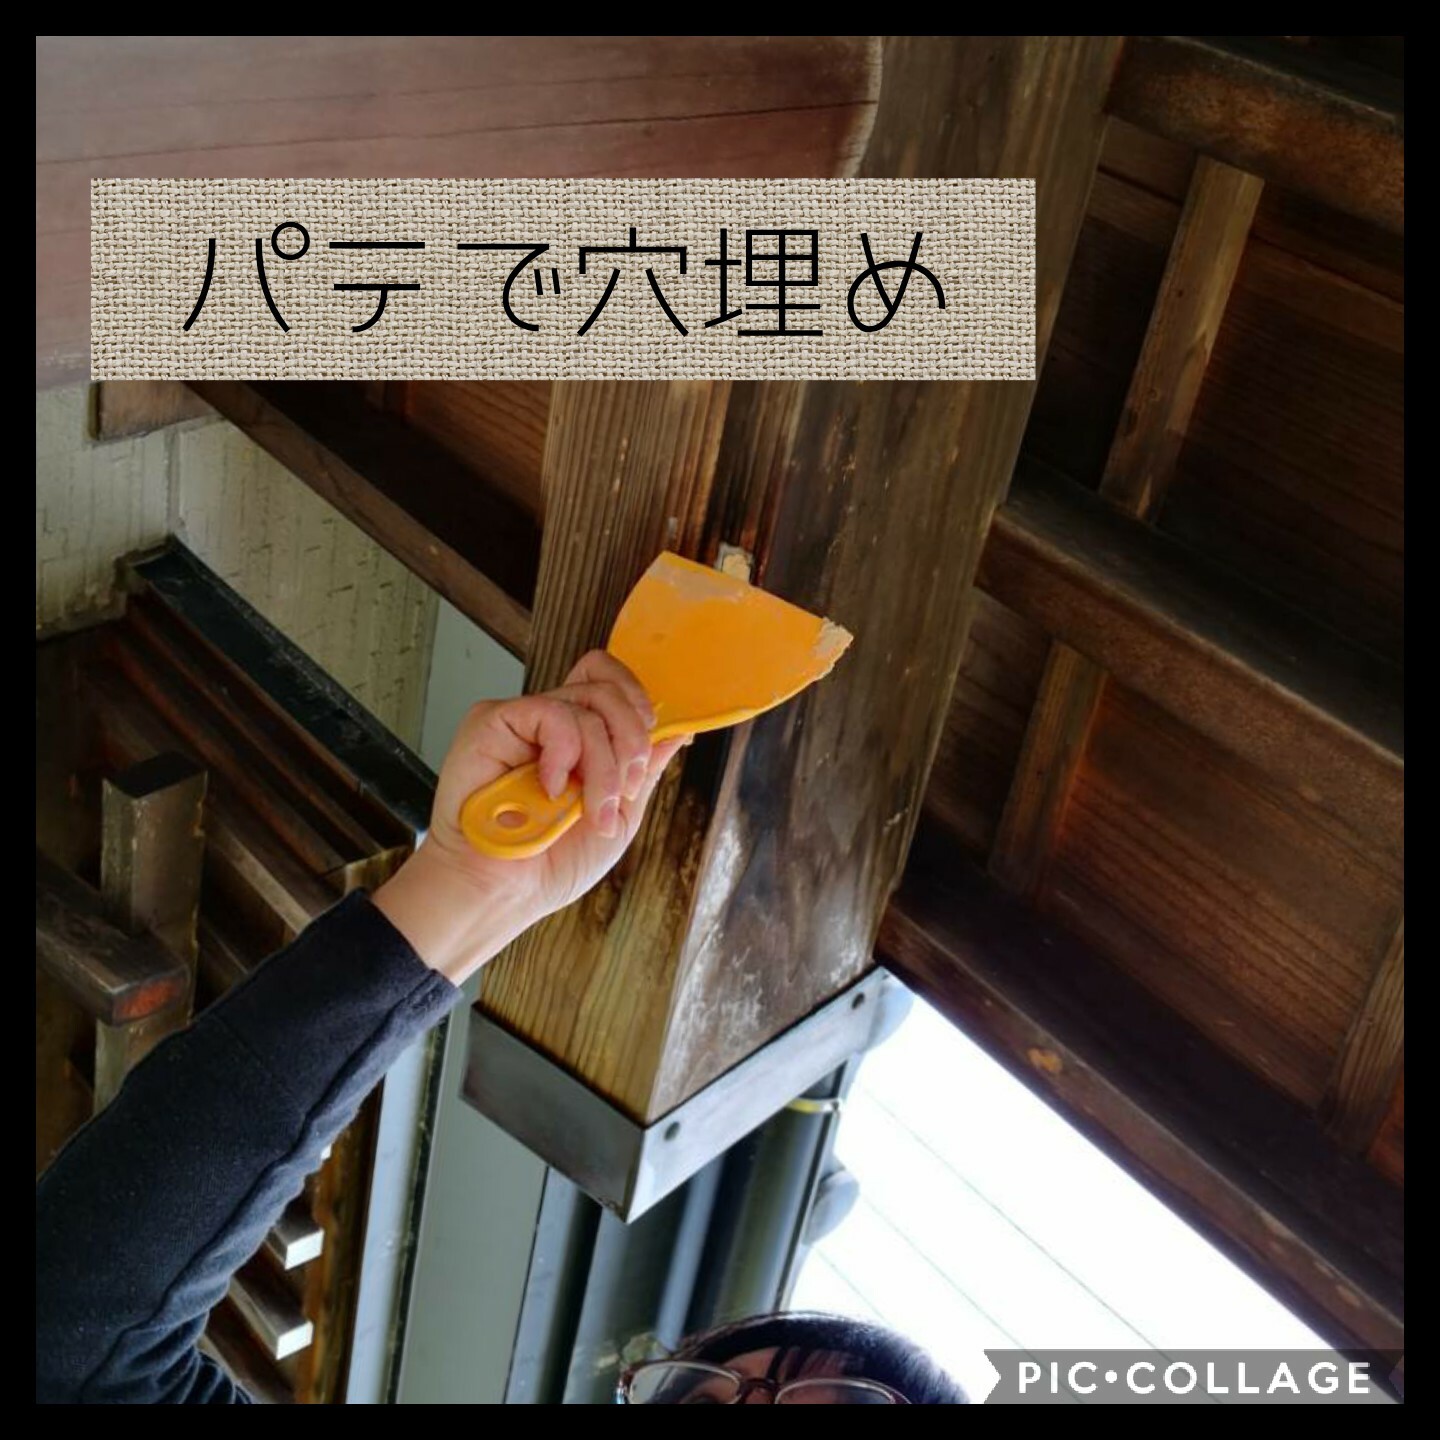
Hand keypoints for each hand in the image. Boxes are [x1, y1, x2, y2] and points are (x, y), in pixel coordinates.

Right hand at [373, 651, 686, 983]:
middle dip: (632, 735)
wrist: (504, 893)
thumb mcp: (618, 815)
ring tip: (590, 808)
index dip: (637, 699)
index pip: (609, 681)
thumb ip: (644, 769)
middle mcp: (550, 723)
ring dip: (603, 763)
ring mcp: (522, 720)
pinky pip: (551, 712)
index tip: (649, 742)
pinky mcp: (493, 722)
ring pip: (587, 702)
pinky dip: (565, 752)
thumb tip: (681, 729)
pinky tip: (552, 789)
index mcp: (578, 738)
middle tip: (624, 786)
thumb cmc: (550, 863)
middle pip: (606, 682)